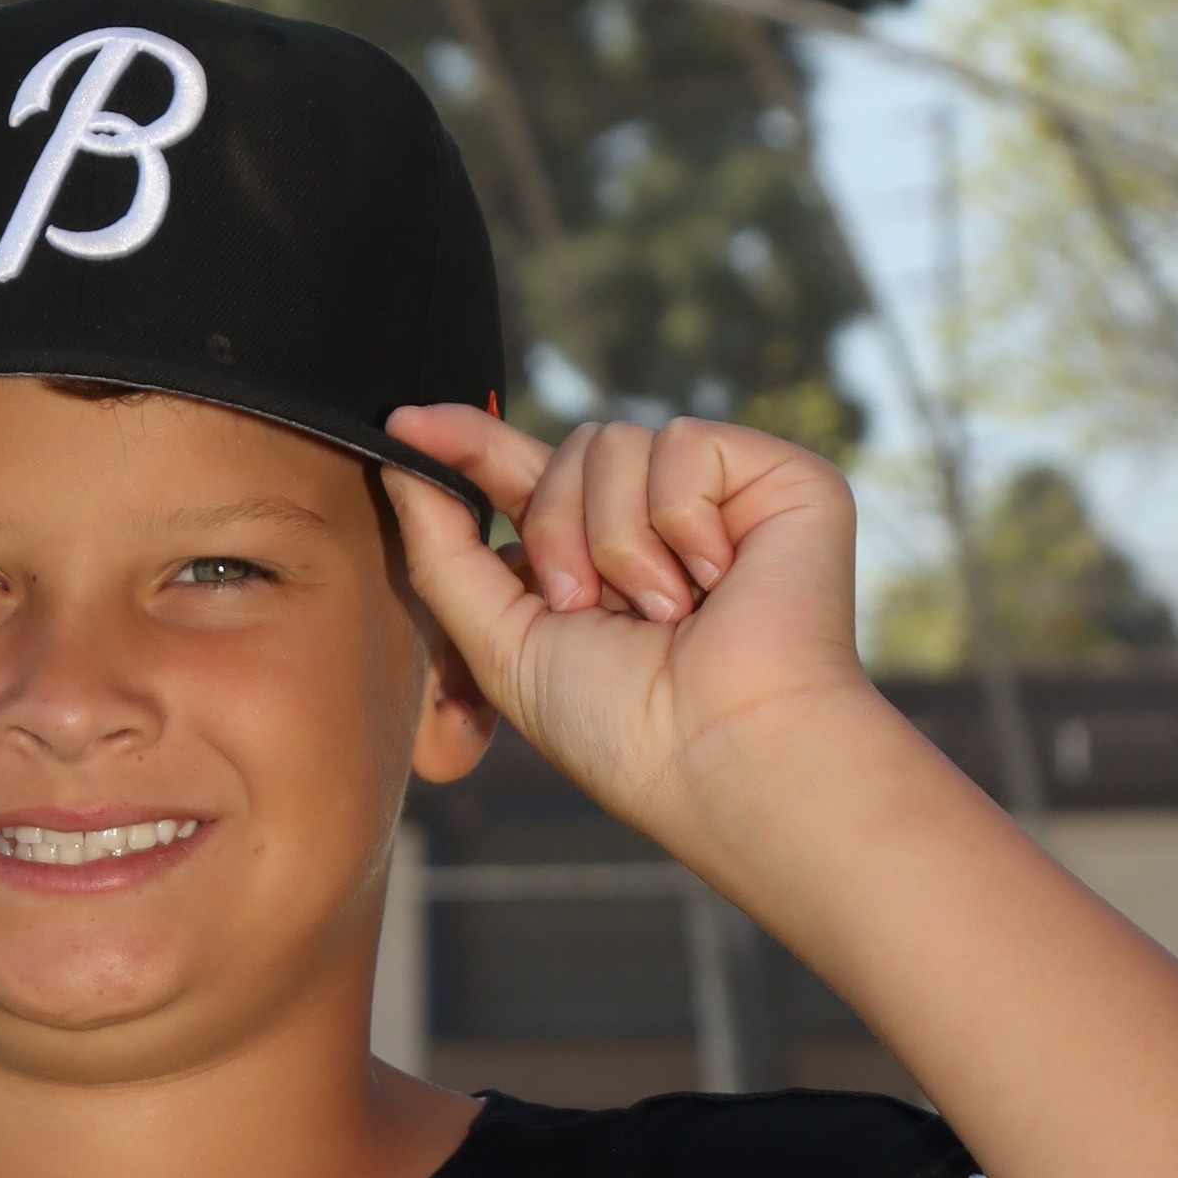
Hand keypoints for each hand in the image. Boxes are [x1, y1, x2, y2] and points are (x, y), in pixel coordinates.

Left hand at [381, 404, 872, 870]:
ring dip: (617, 541)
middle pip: (566, 450)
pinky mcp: (777, 478)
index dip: (466, 446)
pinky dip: (681, 520)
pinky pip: (682, 442)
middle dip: (557, 532)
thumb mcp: (502, 644)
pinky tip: (717, 581)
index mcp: (595, 564)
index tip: (402, 424)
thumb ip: (446, 553)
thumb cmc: (620, 728)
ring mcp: (720, 499)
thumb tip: (400, 455)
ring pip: (616, 441)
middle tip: (591, 611)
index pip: (524, 478)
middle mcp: (658, 525)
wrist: (721, 753)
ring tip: (664, 614)